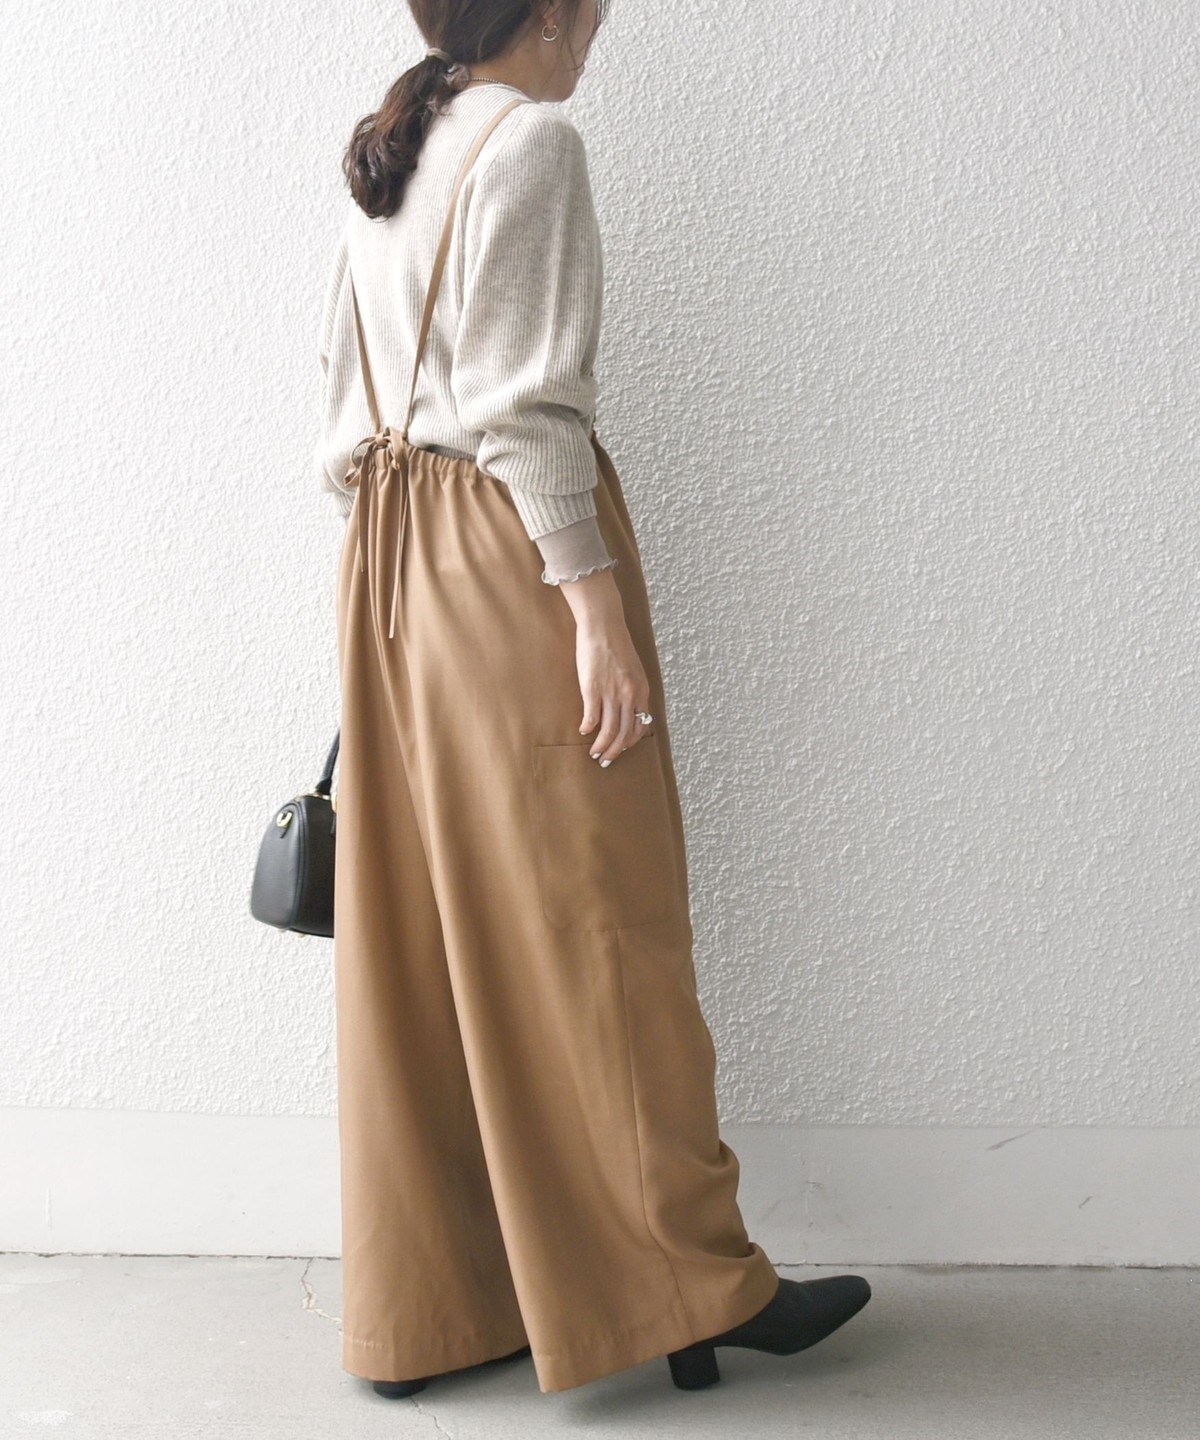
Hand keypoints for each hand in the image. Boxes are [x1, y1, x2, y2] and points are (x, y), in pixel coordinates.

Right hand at [557, 567, 651, 765]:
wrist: (603, 626)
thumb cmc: (616, 645)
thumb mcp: (633, 669)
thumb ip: (633, 689)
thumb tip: (628, 708)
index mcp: (641, 690)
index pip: (639, 726)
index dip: (629, 742)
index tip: (621, 749)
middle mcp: (629, 695)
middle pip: (624, 734)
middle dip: (614, 751)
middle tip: (605, 761)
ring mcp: (611, 693)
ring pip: (609, 731)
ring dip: (601, 746)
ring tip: (594, 753)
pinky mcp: (592, 689)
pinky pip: (592, 717)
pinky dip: (588, 729)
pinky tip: (583, 731)